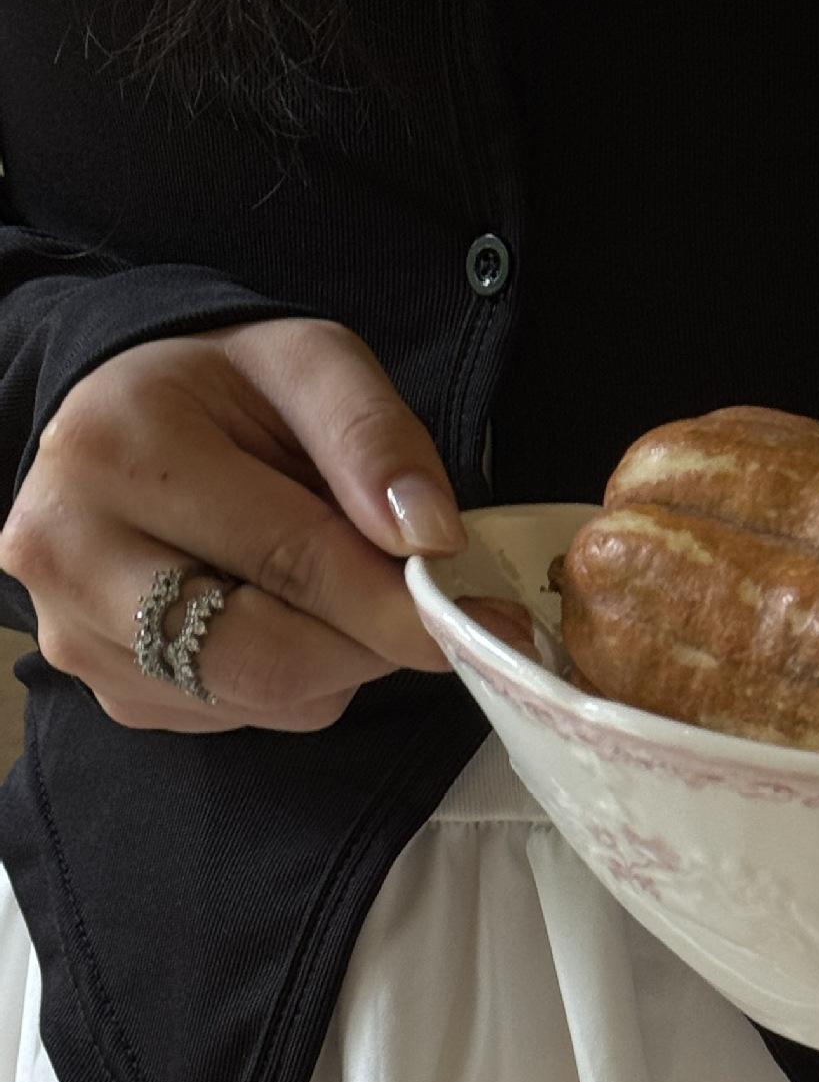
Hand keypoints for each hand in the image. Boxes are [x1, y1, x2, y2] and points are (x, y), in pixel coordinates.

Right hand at [0, 317, 466, 731]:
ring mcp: (74, 635)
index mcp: (116, 452)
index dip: (402, 604)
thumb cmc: (228, 390)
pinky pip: (239, 716)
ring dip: (337, 660)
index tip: (486, 621)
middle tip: (424, 611)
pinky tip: (280, 609)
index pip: (292, 561)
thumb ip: (374, 438)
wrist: (130, 419)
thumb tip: (429, 539)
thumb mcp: (311, 364)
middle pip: (266, 658)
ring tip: (333, 584)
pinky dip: (295, 680)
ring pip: (261, 698)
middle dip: (370, 643)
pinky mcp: (107, 691)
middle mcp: (68, 552)